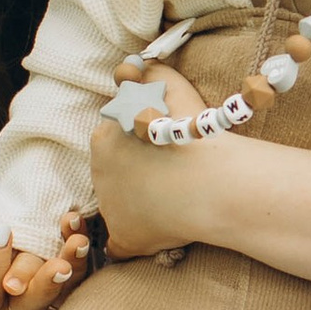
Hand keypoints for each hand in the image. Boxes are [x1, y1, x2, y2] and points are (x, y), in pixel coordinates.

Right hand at [0, 231, 74, 309]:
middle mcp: (14, 306)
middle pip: (24, 304)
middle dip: (27, 276)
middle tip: (30, 245)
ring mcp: (42, 294)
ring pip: (59, 293)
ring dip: (69, 266)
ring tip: (75, 242)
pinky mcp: (66, 278)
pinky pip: (79, 272)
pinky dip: (78, 249)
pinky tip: (73, 223)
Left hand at [88, 65, 207, 257]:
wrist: (211, 181)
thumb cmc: (191, 131)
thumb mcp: (168, 85)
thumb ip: (147, 71)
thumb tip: (130, 66)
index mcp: (104, 138)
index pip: (118, 139)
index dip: (143, 143)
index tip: (164, 148)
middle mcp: (98, 172)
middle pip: (116, 172)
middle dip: (138, 172)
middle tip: (171, 173)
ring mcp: (110, 207)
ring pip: (121, 204)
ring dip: (141, 204)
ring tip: (176, 201)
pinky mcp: (124, 236)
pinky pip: (122, 243)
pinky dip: (137, 240)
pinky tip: (157, 235)